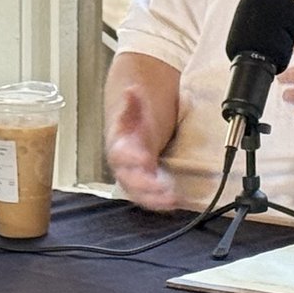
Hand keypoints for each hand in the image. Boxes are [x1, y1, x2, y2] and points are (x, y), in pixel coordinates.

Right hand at [104, 93, 178, 209]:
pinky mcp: (146, 183)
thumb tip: (132, 90)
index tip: (145, 159)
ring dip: (154, 198)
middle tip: (161, 185)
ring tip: (171, 198)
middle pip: (128, 179)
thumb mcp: (134, 107)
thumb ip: (133, 101)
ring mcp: (134, 176)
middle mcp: (123, 164)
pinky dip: (160, 202)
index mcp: (119, 144)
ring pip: (138, 193)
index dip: (132, 157)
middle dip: (144, 184)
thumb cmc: (135, 120)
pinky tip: (174, 201)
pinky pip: (149, 197)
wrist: (134, 127)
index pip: (120, 153)